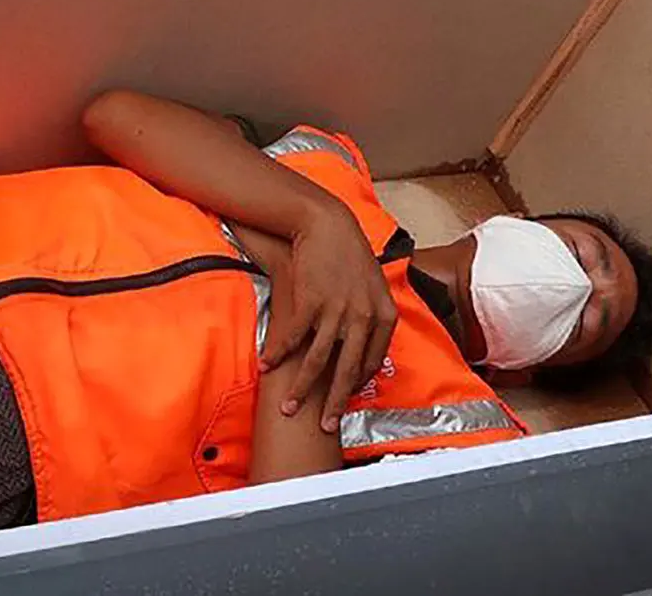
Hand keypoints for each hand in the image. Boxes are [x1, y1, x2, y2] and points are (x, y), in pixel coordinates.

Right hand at [260, 202, 397, 433]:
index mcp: (383, 316)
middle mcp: (362, 317)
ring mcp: (336, 311)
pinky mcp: (310, 302)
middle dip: (333, 403)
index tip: (344, 400)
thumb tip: (363, 343)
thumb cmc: (348, 255)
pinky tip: (268, 366)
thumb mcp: (371, 286)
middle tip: (325, 426)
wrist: (327, 224)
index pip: (371, 363)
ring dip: (300, 388)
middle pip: (347, 371)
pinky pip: (293, 338)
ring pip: (318, 361)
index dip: (355, 385)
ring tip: (289, 407)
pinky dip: (278, 355)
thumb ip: (370, 316)